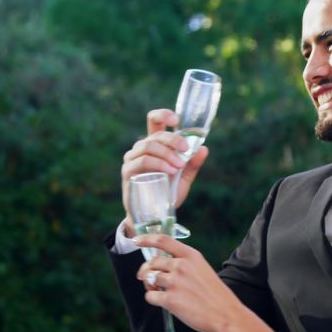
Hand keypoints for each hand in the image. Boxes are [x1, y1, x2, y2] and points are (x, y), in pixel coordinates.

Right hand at [120, 109, 208, 235]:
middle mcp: (142, 148)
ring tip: (178, 166)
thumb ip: (193, 164)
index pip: (154, 121)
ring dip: (166, 153)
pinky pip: (143, 160)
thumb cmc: (167, 194)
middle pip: (155, 133)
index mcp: (156, 145)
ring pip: (148, 145)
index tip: (176, 120)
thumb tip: (204, 148)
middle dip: (172, 138)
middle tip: (185, 150)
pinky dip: (158, 163)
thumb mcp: (184, 179)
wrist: (154, 216)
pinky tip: (170, 171)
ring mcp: (133, 159)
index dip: (163, 115)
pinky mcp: (128, 171)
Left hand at [135, 234, 248, 331]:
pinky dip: (152, 299)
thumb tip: (162, 268)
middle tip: (143, 277)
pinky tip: (162, 303)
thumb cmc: (216, 296)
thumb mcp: (203, 270)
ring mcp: (175, 282)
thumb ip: (185, 265)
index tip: (136, 240)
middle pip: (152, 262)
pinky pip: (150, 296)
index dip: (146, 239)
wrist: (226, 315)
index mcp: (191, 256)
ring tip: (158, 292)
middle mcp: (181, 265)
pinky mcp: (170, 299)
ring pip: (150, 279)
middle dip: (145, 270)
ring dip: (149, 286)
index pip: (163, 240)